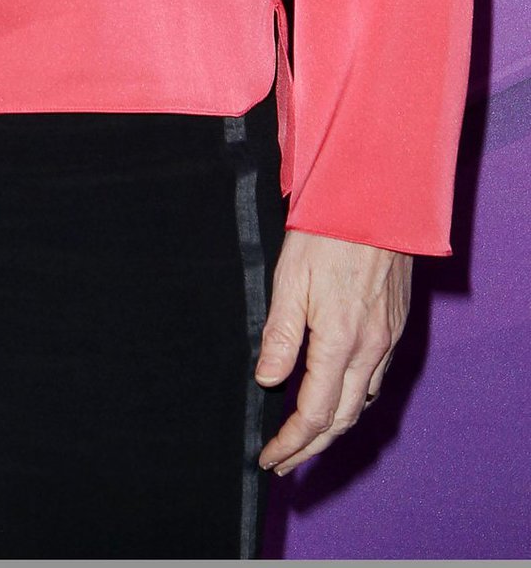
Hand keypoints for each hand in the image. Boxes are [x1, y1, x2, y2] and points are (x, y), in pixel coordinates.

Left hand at [256, 230, 411, 475]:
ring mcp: (387, 340)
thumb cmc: (327, 233)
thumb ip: (280, 335)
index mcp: (340, 342)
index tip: (269, 458)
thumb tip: (267, 380)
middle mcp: (370, 350)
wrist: (377, 201)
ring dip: (333, 428)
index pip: (314, 414)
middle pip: (341, 419)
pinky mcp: (394, 326)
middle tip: (283, 460)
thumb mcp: (290, 279)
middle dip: (310, 447)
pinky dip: (353, 401)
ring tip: (305, 438)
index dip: (290, 442)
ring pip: (361, 403)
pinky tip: (336, 397)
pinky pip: (375, 380)